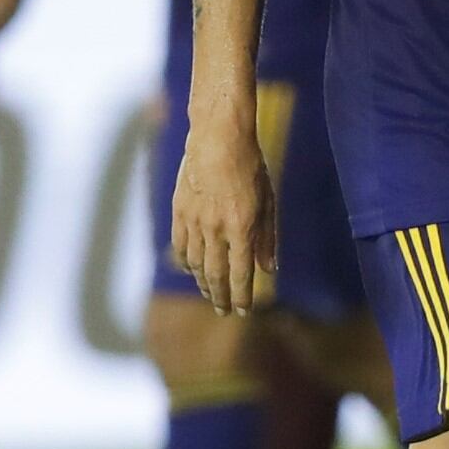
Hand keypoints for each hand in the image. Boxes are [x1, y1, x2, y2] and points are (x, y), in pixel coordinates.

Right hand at [169, 109, 275, 309]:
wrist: (217, 137)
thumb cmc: (249, 166)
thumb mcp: (268, 201)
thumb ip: (267, 237)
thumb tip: (269, 269)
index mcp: (241, 228)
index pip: (240, 275)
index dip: (242, 297)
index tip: (244, 311)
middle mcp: (216, 230)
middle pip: (216, 275)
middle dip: (221, 297)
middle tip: (223, 311)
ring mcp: (194, 222)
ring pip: (196, 264)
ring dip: (203, 283)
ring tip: (210, 294)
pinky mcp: (179, 212)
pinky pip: (180, 246)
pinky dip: (186, 263)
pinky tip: (191, 270)